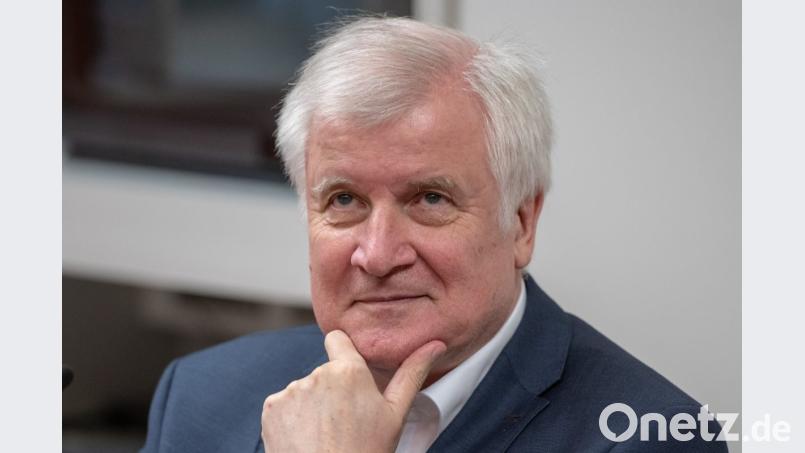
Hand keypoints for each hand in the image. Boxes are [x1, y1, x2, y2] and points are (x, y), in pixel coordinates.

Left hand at [261, 330, 445, 452]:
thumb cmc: (367, 452)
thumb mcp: (395, 414)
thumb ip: (412, 373)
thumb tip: (436, 344)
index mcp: (348, 371)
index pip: (338, 339)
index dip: (344, 355)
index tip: (351, 378)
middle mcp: (317, 374)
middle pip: (324, 372)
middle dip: (333, 390)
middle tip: (346, 421)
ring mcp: (290, 391)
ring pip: (304, 389)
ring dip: (312, 405)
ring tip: (326, 434)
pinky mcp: (271, 408)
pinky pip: (283, 404)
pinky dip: (291, 418)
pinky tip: (306, 438)